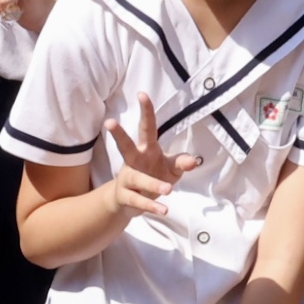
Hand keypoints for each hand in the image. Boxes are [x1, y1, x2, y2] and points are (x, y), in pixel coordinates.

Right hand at [104, 93, 199, 222]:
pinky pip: (138, 200)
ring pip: (136, 178)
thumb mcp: (170, 168)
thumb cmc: (154, 176)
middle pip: (125, 146)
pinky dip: (152, 205)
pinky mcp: (126, 196)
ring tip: (168, 190)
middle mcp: (134, 161)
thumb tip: (194, 160)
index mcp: (146, 149)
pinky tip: (164, 209)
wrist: (132, 201)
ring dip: (152, 183)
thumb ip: (181, 163)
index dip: (146, 111)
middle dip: (118, 134)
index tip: (142, 94)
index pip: (147, 127)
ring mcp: (128, 179)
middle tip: (110, 122)